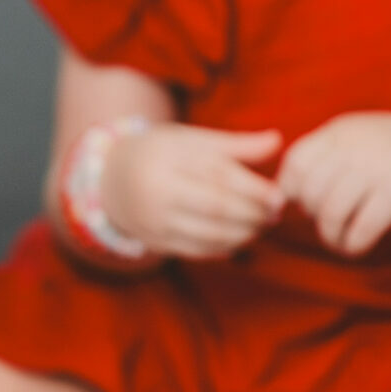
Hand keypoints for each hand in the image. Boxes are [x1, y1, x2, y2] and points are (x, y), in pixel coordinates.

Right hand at [102, 124, 283, 258]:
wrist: (111, 177)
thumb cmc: (162, 153)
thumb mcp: (192, 140)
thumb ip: (235, 144)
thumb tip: (277, 141)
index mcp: (169, 158)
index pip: (220, 177)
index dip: (255, 190)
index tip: (279, 197)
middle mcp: (157, 190)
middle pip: (216, 207)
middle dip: (252, 214)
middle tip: (274, 215)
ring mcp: (153, 219)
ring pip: (208, 233)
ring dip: (243, 234)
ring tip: (259, 226)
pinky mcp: (153, 240)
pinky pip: (196, 251)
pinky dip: (223, 248)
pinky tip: (238, 239)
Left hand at [279, 109, 390, 254]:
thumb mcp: (358, 141)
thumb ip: (325, 159)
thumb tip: (280, 195)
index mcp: (339, 131)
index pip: (295, 161)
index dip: (290, 189)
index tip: (300, 205)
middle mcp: (354, 144)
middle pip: (310, 190)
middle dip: (311, 214)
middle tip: (327, 223)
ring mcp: (378, 164)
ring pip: (332, 210)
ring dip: (330, 235)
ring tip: (338, 241)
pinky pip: (364, 224)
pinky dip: (353, 243)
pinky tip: (355, 248)